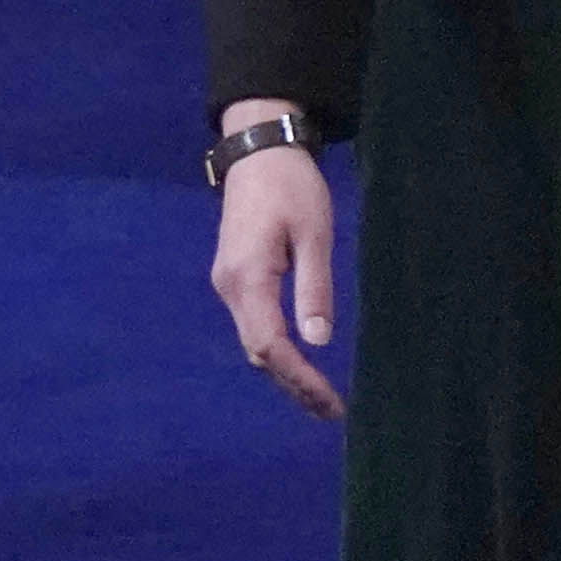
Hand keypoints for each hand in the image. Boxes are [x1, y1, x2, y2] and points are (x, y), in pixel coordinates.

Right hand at [211, 109, 342, 422]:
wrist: (258, 150)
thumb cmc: (291, 186)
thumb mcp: (313, 234)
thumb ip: (314, 287)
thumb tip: (318, 341)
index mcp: (248, 278)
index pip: (270, 346)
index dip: (300, 379)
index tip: (331, 402)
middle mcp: (230, 287)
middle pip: (258, 352)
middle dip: (293, 385)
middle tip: (332, 411)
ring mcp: (228, 283)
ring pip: (254, 341)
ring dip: (285, 372)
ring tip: (321, 396)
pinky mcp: (236, 276)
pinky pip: (254, 325)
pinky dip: (277, 350)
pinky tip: (300, 361)